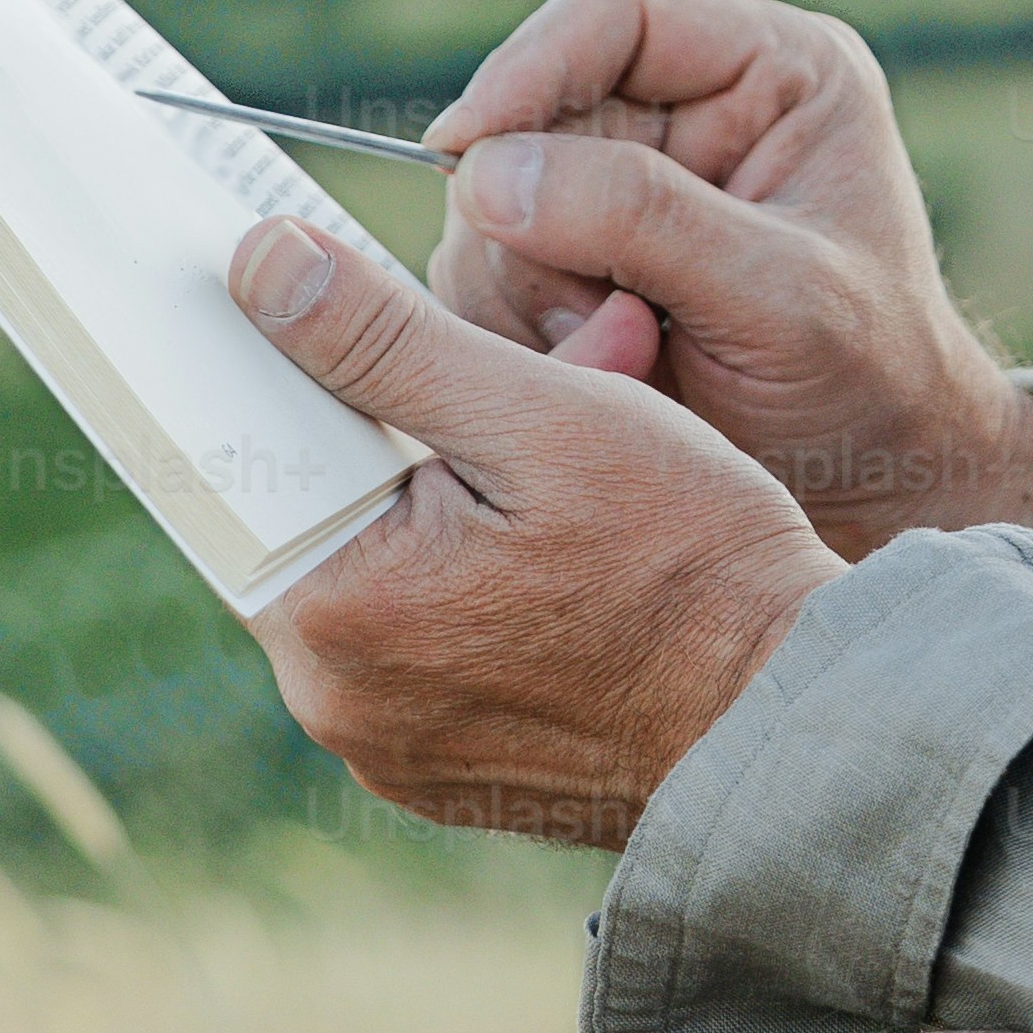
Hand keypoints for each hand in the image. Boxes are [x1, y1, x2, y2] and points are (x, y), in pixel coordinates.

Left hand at [231, 214, 845, 849]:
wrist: (793, 716)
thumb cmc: (693, 562)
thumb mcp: (542, 415)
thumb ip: (385, 340)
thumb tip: (261, 263)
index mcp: (335, 611)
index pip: (240, 458)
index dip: (288, 365)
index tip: (328, 312)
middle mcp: (333, 701)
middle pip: (314, 513)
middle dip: (399, 425)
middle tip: (513, 380)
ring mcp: (386, 747)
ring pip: (372, 571)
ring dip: (440, 496)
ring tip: (561, 454)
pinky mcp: (439, 770)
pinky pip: (416, 641)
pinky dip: (466, 577)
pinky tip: (556, 543)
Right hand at [423, 0, 1032, 558]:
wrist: (877, 489)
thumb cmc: (870, 380)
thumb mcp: (781, 296)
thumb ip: (647, 220)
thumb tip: (487, 172)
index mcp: (771, 70)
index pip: (614, 10)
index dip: (528, 65)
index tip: (464, 150)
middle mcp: (689, 111)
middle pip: (533, 108)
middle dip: (535, 216)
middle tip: (588, 315)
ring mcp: (628, 187)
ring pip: (495, 197)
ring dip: (531, 286)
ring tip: (623, 352)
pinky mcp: (585, 262)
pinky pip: (494, 270)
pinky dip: (522, 329)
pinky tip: (601, 368)